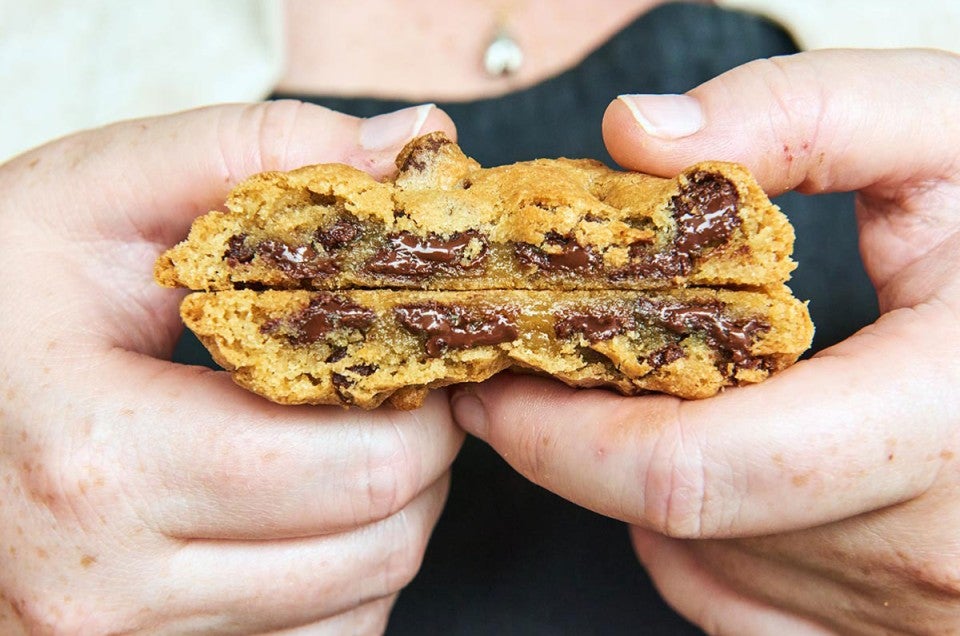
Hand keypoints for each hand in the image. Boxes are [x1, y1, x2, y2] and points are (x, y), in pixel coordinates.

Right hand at [0, 101, 463, 633]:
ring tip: (347, 439)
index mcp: (103, 459)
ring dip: (389, 517)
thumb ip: (254, 153)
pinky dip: (344, 579)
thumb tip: (411, 141)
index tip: (416, 352)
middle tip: (395, 390)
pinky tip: (302, 508)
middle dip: (420, 456)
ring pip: (361, 601)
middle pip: (377, 540)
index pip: (359, 464)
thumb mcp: (94, 198)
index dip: (424, 401)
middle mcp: (110, 583)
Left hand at [452, 49, 959, 633]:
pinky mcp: (899, 627)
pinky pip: (744, 604)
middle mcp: (936, 556)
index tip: (497, 376)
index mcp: (948, 426)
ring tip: (639, 391)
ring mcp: (917, 612)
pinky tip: (721, 455)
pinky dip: (698, 534)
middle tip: (536, 370)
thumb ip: (805, 117)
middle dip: (577, 448)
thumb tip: (640, 138)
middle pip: (681, 521)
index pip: (691, 472)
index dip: (559, 431)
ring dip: (640, 479)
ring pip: (704, 563)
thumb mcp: (958, 135)